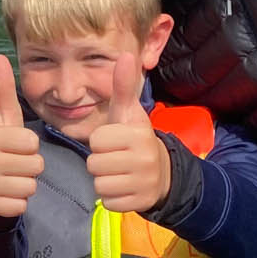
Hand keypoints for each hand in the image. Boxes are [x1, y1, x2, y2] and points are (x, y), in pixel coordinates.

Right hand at [0, 55, 43, 217]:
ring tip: (10, 177)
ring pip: (31, 186)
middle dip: (29, 165)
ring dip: (25, 183)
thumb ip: (3, 89)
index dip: (29, 145)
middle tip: (13, 163)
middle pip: (36, 165)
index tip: (15, 146)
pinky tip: (5, 193)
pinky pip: (22, 205)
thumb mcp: (1, 118)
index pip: (32, 142)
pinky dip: (17, 200)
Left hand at [87, 54, 170, 212]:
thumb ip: (122, 86)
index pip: (96, 140)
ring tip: (119, 173)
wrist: (162, 173)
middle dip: (100, 162)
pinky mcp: (138, 203)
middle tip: (116, 159)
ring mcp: (142, 183)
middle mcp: (143, 159)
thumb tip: (124, 54)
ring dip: (104, 180)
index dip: (101, 142)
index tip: (115, 141)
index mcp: (138, 135)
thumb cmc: (135, 139)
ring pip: (99, 184)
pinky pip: (108, 202)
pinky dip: (112, 197)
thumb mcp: (129, 113)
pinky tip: (124, 188)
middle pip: (94, 164)